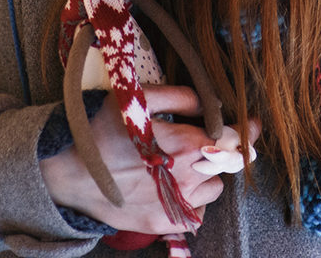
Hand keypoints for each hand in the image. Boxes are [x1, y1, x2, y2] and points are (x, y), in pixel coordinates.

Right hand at [39, 85, 260, 235]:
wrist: (68, 173)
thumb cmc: (103, 131)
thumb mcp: (140, 99)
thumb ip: (182, 96)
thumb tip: (209, 101)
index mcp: (186, 144)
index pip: (233, 138)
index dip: (247, 129)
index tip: (252, 123)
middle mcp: (187, 178)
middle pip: (226, 164)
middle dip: (221, 151)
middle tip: (204, 142)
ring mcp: (176, 204)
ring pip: (213, 188)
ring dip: (205, 175)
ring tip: (179, 165)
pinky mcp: (164, 223)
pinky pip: (195, 211)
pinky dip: (190, 199)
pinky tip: (169, 186)